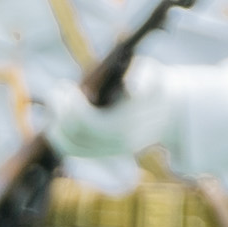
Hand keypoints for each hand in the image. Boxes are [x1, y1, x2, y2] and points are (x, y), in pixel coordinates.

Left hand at [46, 61, 184, 163]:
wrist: (172, 108)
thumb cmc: (155, 85)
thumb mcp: (153, 74)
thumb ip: (144, 76)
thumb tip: (132, 87)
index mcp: (128, 125)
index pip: (88, 123)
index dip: (71, 107)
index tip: (66, 87)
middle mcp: (119, 143)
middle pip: (76, 136)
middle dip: (60, 113)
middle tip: (57, 90)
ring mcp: (112, 150)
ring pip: (72, 147)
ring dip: (57, 127)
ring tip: (56, 104)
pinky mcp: (105, 152)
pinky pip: (76, 151)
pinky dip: (61, 138)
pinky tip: (58, 118)